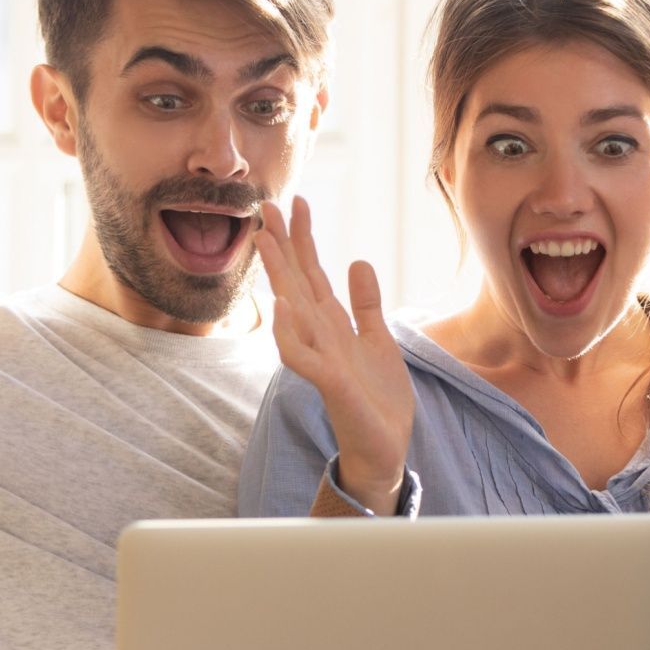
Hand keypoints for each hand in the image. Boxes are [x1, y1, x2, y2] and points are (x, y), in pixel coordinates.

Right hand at [254, 197, 413, 514]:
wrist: (383, 448)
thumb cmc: (376, 399)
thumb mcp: (378, 340)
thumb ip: (365, 304)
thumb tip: (357, 261)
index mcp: (332, 323)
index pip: (313, 272)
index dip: (304, 237)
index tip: (297, 200)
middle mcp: (320, 335)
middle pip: (296, 281)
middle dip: (284, 244)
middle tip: (268, 204)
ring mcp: (321, 357)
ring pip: (292, 309)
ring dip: (278, 275)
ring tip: (266, 238)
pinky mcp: (328, 383)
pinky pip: (301, 355)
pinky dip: (290, 333)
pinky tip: (283, 307)